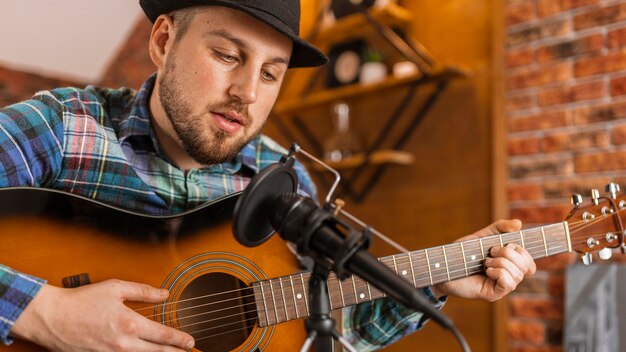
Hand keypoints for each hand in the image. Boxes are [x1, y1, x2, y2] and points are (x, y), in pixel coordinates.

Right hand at [11, 279, 194, 350]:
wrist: (52, 317)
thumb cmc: (82, 301)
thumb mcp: (116, 288)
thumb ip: (144, 291)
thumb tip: (165, 294)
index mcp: (130, 324)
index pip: (163, 335)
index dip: (180, 339)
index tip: (191, 341)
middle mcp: (123, 344)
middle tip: (187, 351)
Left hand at [431, 219, 535, 301]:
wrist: (443, 267)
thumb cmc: (462, 253)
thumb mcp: (481, 236)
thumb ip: (499, 228)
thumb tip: (519, 223)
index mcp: (508, 264)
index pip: (529, 262)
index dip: (523, 251)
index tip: (506, 245)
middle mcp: (508, 276)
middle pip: (526, 266)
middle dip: (509, 254)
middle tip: (491, 252)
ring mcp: (501, 286)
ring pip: (518, 274)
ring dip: (501, 263)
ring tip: (485, 262)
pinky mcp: (494, 294)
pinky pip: (508, 284)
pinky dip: (499, 273)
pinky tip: (487, 271)